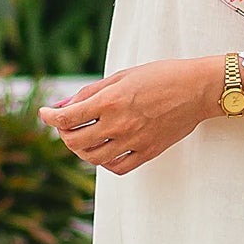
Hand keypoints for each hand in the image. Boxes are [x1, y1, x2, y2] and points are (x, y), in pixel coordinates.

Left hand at [40, 58, 221, 171]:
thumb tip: (62, 105)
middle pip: (75, 141)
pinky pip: (117, 167)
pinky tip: (105, 150)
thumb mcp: (121, 77)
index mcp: (110, 101)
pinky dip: (104, 162)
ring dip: (81, 150)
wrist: (198, 89)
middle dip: (64, 134)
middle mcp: (119, 124)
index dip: (50, 117)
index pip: (67, 117)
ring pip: (93, 158)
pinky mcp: (147, 152)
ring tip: (83, 138)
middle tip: (66, 125)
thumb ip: (89, 92)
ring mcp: (133, 141)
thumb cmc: (160, 76)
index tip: (45, 113)